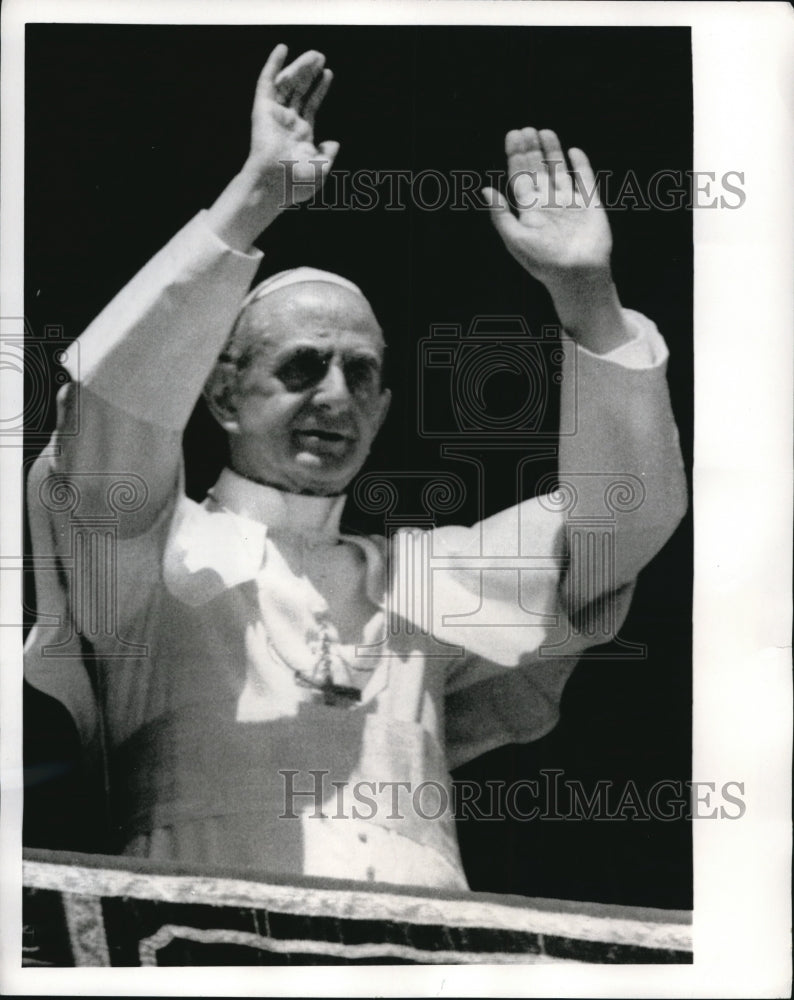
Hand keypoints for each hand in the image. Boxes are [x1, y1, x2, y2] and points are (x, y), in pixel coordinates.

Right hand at [245, 44, 338, 205]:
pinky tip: (282, 49)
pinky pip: (266, 82)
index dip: (319, 89)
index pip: (310, 105)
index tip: (328, 73)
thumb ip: (329, 155)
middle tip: (320, 56)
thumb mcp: (322, 170)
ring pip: (287, 84)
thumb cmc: (297, 184)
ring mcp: (274, 115)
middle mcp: (287, 123)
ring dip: (299, 67)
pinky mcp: (262, 110)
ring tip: (315, 55)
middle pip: (299, 90)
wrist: (275, 183)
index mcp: (300, 136)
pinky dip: (273, 64)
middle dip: (309, 73)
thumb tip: (334, 143)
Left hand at [483, 128, 611, 292]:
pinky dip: (580, 165)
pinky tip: (573, 151)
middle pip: (537, 170)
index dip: (515, 156)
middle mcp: (548, 204)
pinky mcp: (590, 205)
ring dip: (552, 151)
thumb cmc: (543, 262)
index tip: (513, 136)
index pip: (520, 177)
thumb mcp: (515, 239)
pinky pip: (585, 180)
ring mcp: (569, 203)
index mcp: (529, 211)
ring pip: (559, 171)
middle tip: (526, 129)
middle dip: (531, 150)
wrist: (577, 274)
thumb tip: (485, 189)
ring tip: (545, 131)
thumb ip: (500, 214)